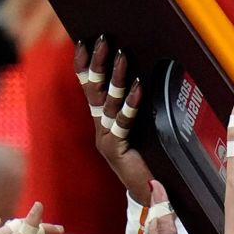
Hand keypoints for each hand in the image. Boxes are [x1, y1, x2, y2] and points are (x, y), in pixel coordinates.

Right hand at [77, 36, 151, 203]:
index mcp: (103, 124)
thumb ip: (138, 110)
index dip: (84, 67)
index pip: (89, 89)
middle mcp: (101, 129)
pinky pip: (123, 122)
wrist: (150, 194)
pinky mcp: (116, 150)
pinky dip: (131, 103)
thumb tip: (145, 77)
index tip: (83, 43)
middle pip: (94, 91)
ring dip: (115, 77)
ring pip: (107, 103)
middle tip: (101, 39)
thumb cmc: (150, 162)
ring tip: (121, 55)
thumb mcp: (142, 130)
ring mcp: (107, 140)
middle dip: (96, 64)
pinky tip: (139, 87)